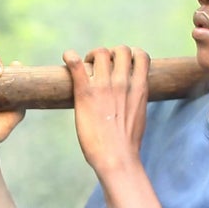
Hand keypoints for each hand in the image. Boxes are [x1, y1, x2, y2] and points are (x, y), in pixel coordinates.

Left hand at [64, 46, 148, 179]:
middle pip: (120, 50)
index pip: (141, 55)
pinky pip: (76, 64)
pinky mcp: (85, 93)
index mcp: (139, 88)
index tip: (121, 65)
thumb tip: (127, 102)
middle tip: (99, 67)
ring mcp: (104, 86)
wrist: (116, 157)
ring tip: (85, 66)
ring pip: (101, 53)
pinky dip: (70, 56)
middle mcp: (123, 82)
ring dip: (92, 55)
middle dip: (110, 54)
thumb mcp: (138, 116)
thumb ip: (134, 102)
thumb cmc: (127, 144)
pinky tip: (68, 58)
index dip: (130, 55)